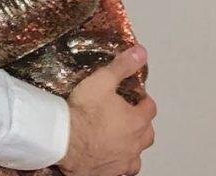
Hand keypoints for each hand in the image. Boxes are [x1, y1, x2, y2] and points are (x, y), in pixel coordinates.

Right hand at [59, 45, 155, 175]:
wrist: (65, 140)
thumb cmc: (84, 112)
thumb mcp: (102, 80)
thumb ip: (122, 66)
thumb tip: (141, 52)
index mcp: (136, 120)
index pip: (150, 108)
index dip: (143, 99)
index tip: (135, 95)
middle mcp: (135, 143)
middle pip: (148, 133)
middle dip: (142, 122)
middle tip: (128, 113)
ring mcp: (124, 160)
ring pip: (138, 154)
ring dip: (134, 144)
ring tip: (122, 136)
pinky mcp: (112, 172)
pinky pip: (123, 169)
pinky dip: (121, 161)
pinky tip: (112, 156)